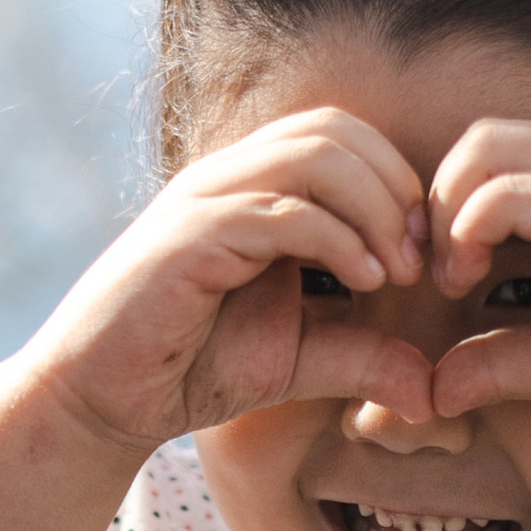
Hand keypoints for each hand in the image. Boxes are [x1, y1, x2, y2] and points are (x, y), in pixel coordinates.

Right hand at [0, 113, 434, 530]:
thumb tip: (431, 389)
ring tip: (400, 273)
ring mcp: (205, 201)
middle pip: (336, 130)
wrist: (98, 400)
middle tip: (425, 259)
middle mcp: (226, 176)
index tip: (427, 254)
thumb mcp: (297, 360)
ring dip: (375, 209)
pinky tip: (365, 284)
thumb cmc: (189, 369)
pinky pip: (280, 211)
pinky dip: (338, 240)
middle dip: (396, 188)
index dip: (398, 182)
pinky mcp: (190, 238)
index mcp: (250, 186)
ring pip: (314, 156)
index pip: (342, 136)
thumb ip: (361, 357)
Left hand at [424, 121, 530, 438]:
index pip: (501, 153)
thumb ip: (501, 360)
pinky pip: (511, 195)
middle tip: (431, 271)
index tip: (437, 275)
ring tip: (450, 280)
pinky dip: (469, 232)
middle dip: (438, 198)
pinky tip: (468, 283)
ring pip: (491, 152)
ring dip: (448, 214)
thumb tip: (434, 389)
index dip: (451, 205)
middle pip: (486, 138)